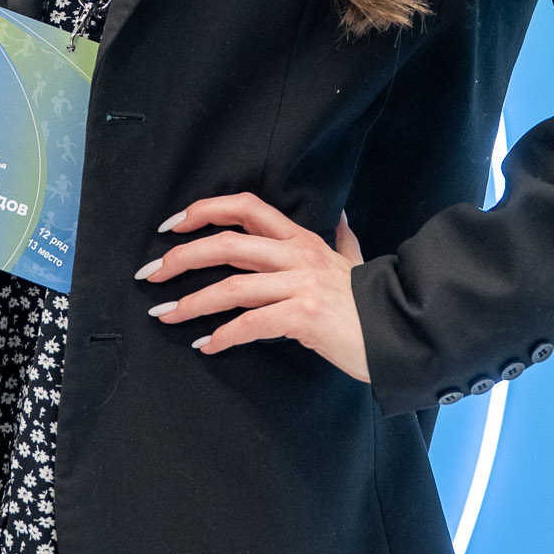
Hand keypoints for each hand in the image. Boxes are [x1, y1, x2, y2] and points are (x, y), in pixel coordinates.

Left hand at [139, 193, 370, 382]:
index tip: (171, 226)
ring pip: (232, 287)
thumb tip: (343, 219)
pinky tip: (206, 345)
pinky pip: (251, 324)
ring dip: (191, 302)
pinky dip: (223, 336)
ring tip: (165, 314)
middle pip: (227, 244)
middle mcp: (298, 256)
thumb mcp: (356, 263)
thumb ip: (344, 241)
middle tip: (150, 274)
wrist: (403, 334)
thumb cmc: (373, 304)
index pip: (245, 208)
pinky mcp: (304, 317)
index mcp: (302, 240)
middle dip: (181, 257)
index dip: (204, 211)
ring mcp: (301, 285)